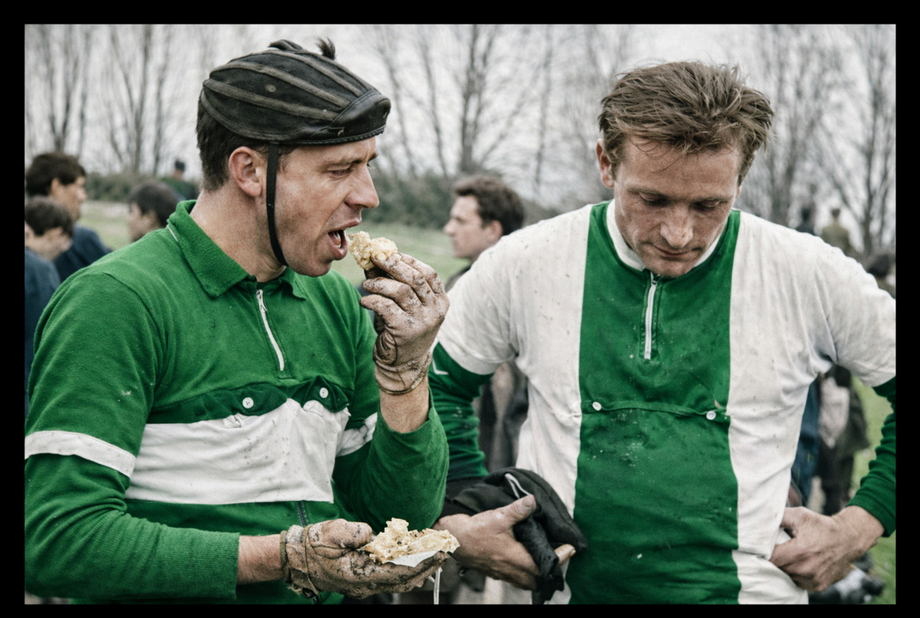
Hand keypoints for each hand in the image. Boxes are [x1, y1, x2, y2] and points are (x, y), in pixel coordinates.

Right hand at [282, 519, 449, 598]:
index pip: (400, 571)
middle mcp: (364, 585)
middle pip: (404, 580)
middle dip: (426, 566)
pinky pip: (389, 578)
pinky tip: (413, 559)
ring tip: (434, 555)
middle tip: (444, 551)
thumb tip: (372, 535)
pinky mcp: (362, 580)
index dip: (421, 562)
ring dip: (418, 568)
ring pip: (399, 581)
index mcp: (360, 575)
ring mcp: (363, 585)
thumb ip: (357, 533)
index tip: (438, 551)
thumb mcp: (333, 533)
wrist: (295, 559)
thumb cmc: (313, 545)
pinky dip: (405, 568)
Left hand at [360, 253, 448, 394]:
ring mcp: (423, 321)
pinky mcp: (406, 331)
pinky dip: (373, 300)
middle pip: (415, 278)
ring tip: (367, 285)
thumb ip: (392, 282)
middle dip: (392, 265)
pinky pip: (387, 307)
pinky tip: (364, 302)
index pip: (428, 273)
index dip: (408, 261)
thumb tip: (373, 258)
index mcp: (440, 301)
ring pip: (402, 291)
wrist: (403, 364)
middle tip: (374, 258)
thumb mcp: (402, 305)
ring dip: (380, 283)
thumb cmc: (401, 329)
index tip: (390, 253)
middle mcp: (436, 310)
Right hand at [434, 495, 575, 590]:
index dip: (560, 558)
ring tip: (545, 561)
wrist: (452, 540)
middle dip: (550, 570)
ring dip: (537, 575)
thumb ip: (518, 510)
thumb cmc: (475, 530)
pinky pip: (516, 579)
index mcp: (515, 558)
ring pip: (527, 581)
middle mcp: (511, 570)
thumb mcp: (498, 516)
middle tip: (559, 555)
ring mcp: (502, 573)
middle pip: (538, 579)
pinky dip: (525, 575)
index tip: (570, 549)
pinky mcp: (495, 572)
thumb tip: (532, 501)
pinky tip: (525, 563)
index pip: (545, 564)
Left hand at [769, 506, 883, 591]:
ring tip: (791, 554)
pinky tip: (800, 562)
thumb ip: (778, 517)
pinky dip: (796, 574)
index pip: (769, 558)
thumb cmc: (821, 525)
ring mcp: (812, 580)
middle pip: (776, 568)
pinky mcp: (817, 586)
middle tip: (778, 547)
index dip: (763, 551)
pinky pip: (798, 582)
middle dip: (774, 558)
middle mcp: (805, 569)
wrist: (848, 539)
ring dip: (785, 567)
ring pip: (786, 576)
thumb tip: (759, 520)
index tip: (763, 545)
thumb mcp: (799, 515)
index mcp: (798, 552)